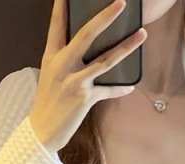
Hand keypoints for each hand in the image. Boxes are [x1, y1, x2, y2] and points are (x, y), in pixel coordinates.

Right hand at [29, 0, 147, 153]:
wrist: (42, 131)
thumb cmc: (48, 102)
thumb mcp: (52, 75)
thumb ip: (66, 59)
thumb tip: (87, 49)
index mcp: (52, 56)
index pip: (57, 25)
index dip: (62, 7)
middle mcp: (63, 65)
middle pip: (86, 35)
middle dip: (105, 17)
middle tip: (121, 3)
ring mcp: (75, 81)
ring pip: (105, 60)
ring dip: (126, 46)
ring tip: (142, 33)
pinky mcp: (85, 98)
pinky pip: (108, 90)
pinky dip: (120, 88)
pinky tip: (130, 86)